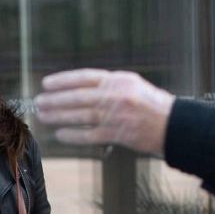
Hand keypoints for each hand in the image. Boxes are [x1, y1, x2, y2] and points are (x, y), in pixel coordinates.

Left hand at [35, 70, 175, 155]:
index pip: (84, 78)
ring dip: (59, 116)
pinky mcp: (118, 134)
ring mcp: (116, 116)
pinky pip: (90, 134)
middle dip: (55, 99)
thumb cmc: (154, 105)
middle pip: (78, 97)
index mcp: (118, 80)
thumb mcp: (133, 85)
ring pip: (80, 115)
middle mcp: (115, 96)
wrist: (176, 125)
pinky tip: (60, 134)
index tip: (47, 84)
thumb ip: (109, 86)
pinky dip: (73, 134)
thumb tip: (82, 89)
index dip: (63, 81)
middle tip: (39, 102)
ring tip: (43, 116)